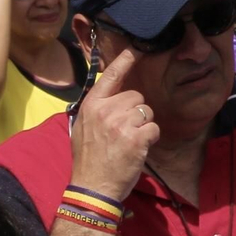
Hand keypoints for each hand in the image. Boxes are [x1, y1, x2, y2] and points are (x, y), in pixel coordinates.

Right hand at [69, 48, 156, 201]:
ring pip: (147, 111)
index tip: (136, 48)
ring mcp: (121, 123)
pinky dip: (150, 139)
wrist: (92, 186)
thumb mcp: (82, 128)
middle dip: (136, 111)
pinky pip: (153, 127)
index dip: (124, 61)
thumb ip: (97, 109)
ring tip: (129, 141)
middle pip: (136, 96)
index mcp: (90, 106)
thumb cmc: (88, 159)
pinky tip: (137, 150)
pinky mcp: (136, 137)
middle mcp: (105, 110)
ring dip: (144, 125)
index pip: (110, 76)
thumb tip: (112, 97)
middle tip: (124, 131)